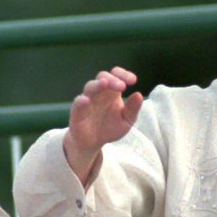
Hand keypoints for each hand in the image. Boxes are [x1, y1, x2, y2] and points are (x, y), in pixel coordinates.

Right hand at [63, 66, 143, 183]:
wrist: (94, 143)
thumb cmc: (110, 128)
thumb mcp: (126, 121)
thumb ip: (132, 109)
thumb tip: (139, 95)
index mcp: (112, 92)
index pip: (116, 75)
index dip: (124, 74)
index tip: (133, 81)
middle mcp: (99, 92)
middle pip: (103, 77)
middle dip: (112, 79)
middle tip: (122, 86)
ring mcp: (87, 100)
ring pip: (90, 86)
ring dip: (97, 85)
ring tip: (104, 84)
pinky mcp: (77, 111)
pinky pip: (77, 103)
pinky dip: (81, 100)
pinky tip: (87, 101)